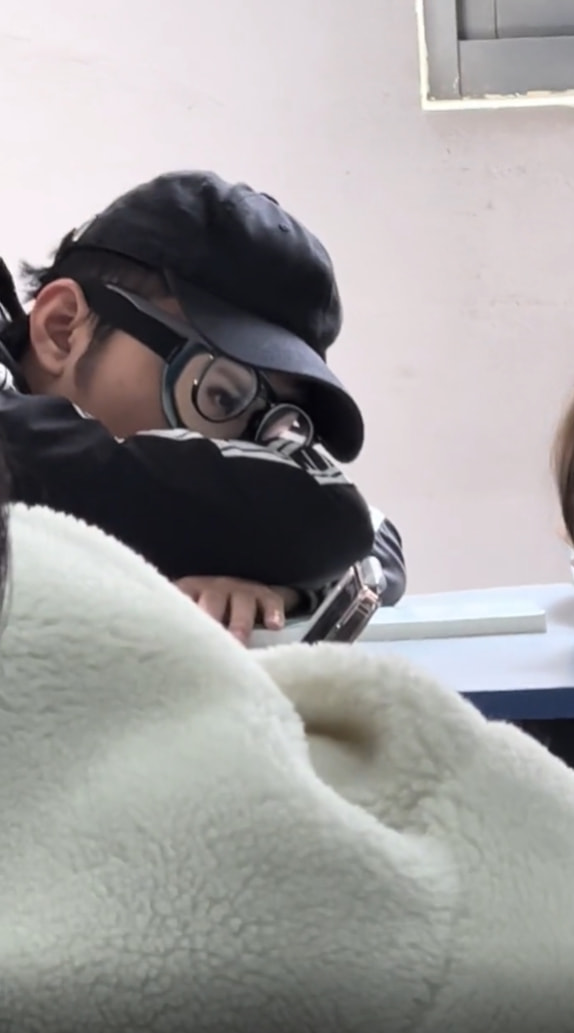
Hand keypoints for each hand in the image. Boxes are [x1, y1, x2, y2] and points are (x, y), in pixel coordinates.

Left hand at [174, 576, 299, 643]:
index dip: (181, 621)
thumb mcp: (189, 617)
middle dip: (210, 623)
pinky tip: (274, 626)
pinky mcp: (266, 595)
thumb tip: (165, 664)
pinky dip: (273, 613)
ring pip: (241, 604)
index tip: (178, 641)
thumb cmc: (207, 617)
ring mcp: (242, 590)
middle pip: (211, 602)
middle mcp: (214, 588)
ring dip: (240, 623)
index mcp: (190, 591)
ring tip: (239, 641)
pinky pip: (270, 602)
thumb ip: (180, 632)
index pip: (181, 603)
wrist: (242, 596)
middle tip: (208, 646)